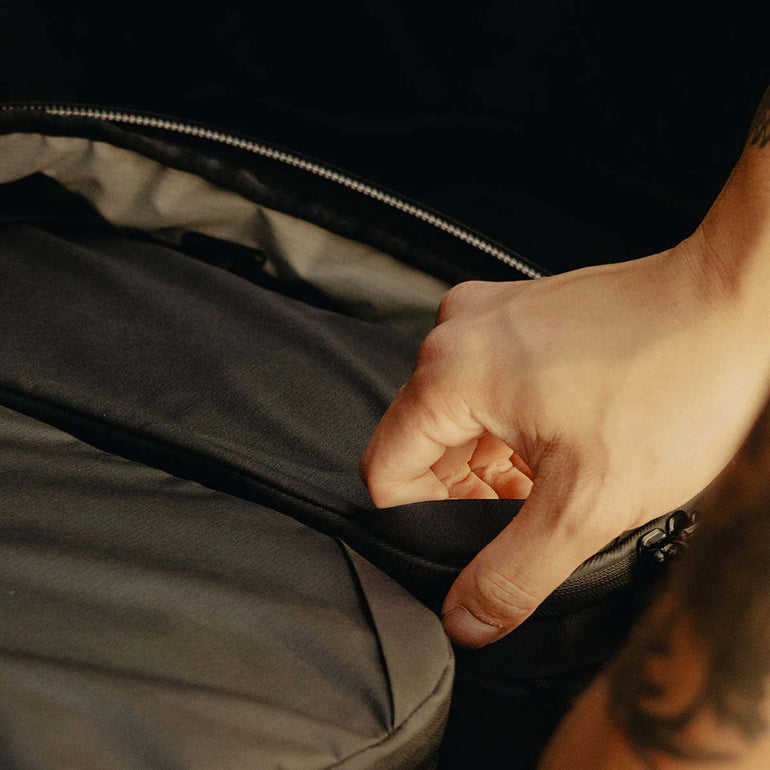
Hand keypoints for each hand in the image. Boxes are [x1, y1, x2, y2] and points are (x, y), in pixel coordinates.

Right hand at [359, 230, 769, 647]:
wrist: (733, 305)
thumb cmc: (674, 382)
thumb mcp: (587, 504)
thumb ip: (513, 574)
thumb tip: (465, 618)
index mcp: (448, 373)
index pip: (387, 472)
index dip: (421, 523)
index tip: (472, 539)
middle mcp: (455, 335)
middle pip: (422, 445)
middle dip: (467, 495)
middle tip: (530, 514)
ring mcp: (488, 319)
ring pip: (456, 418)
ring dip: (493, 464)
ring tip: (554, 481)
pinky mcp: (517, 316)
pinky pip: (485, 387)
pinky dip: (511, 428)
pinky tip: (559, 444)